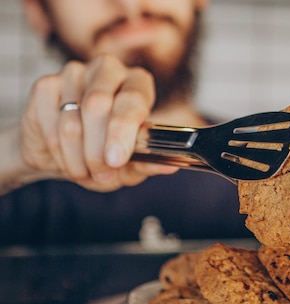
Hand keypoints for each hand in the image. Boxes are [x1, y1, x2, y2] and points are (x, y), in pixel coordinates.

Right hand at [19, 54, 177, 191]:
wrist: (66, 156)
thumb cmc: (107, 154)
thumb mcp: (133, 164)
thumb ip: (149, 163)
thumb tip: (170, 167)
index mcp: (138, 83)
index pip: (132, 99)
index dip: (122, 130)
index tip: (116, 159)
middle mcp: (108, 70)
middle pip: (98, 106)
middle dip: (97, 151)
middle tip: (103, 174)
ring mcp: (75, 73)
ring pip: (71, 121)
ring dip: (78, 158)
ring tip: (86, 171)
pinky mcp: (46, 84)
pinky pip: (49, 125)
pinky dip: (58, 151)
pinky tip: (66, 157)